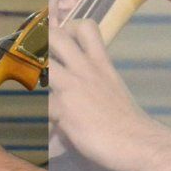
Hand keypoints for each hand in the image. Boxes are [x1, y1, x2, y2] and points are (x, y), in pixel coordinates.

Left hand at [49, 19, 150, 170]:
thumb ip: (92, 80)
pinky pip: (41, 105)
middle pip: (56, 37)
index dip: (67, 28)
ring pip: (43, 64)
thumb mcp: (111, 87)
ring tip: (39, 92)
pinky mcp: (62, 109)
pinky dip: (39, 113)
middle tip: (39, 62)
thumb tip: (74, 87)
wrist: (136, 141)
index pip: (84, 28)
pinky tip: (47, 123)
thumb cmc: (125, 120)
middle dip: (41, 43)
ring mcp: (71, 87)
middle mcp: (84, 69)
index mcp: (100, 62)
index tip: (60, 40)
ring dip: (34, 74)